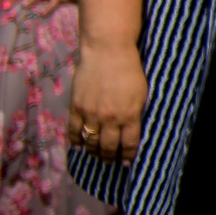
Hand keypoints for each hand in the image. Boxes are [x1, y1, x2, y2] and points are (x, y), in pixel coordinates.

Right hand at [70, 40, 146, 163]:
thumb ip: (136, 113)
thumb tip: (132, 130)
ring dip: (93, 152)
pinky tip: (77, 146)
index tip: (125, 162)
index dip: (127, 156)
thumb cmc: (129, 70)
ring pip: (90, 142)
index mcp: (130, 115)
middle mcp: (110, 118)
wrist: (108, 51)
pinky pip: (74, 130)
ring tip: (96, 155)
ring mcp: (91, 113)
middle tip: (110, 161)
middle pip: (108, 147)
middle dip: (109, 157)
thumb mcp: (141, 94)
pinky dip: (75, 141)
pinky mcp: (76, 107)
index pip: (129, 143)